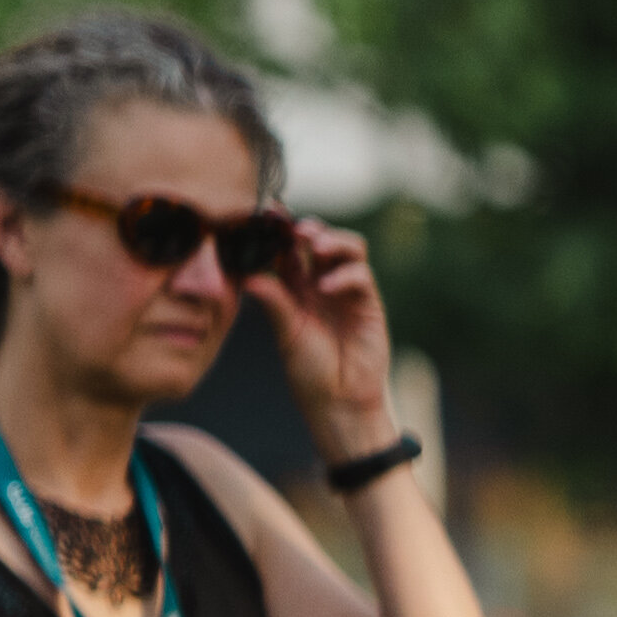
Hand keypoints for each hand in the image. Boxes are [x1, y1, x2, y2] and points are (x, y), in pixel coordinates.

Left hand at [258, 218, 399, 442]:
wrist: (340, 401)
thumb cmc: (310, 372)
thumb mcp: (286, 332)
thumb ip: (273, 301)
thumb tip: (248, 275)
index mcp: (295, 289)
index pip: (288, 250)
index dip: (280, 231)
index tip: (266, 215)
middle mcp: (321, 285)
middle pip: (320, 240)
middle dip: (308, 229)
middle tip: (295, 229)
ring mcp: (347, 292)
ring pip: (347, 249)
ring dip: (332, 241)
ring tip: (316, 246)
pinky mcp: (369, 304)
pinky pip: (361, 275)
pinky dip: (345, 274)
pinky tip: (327, 287)